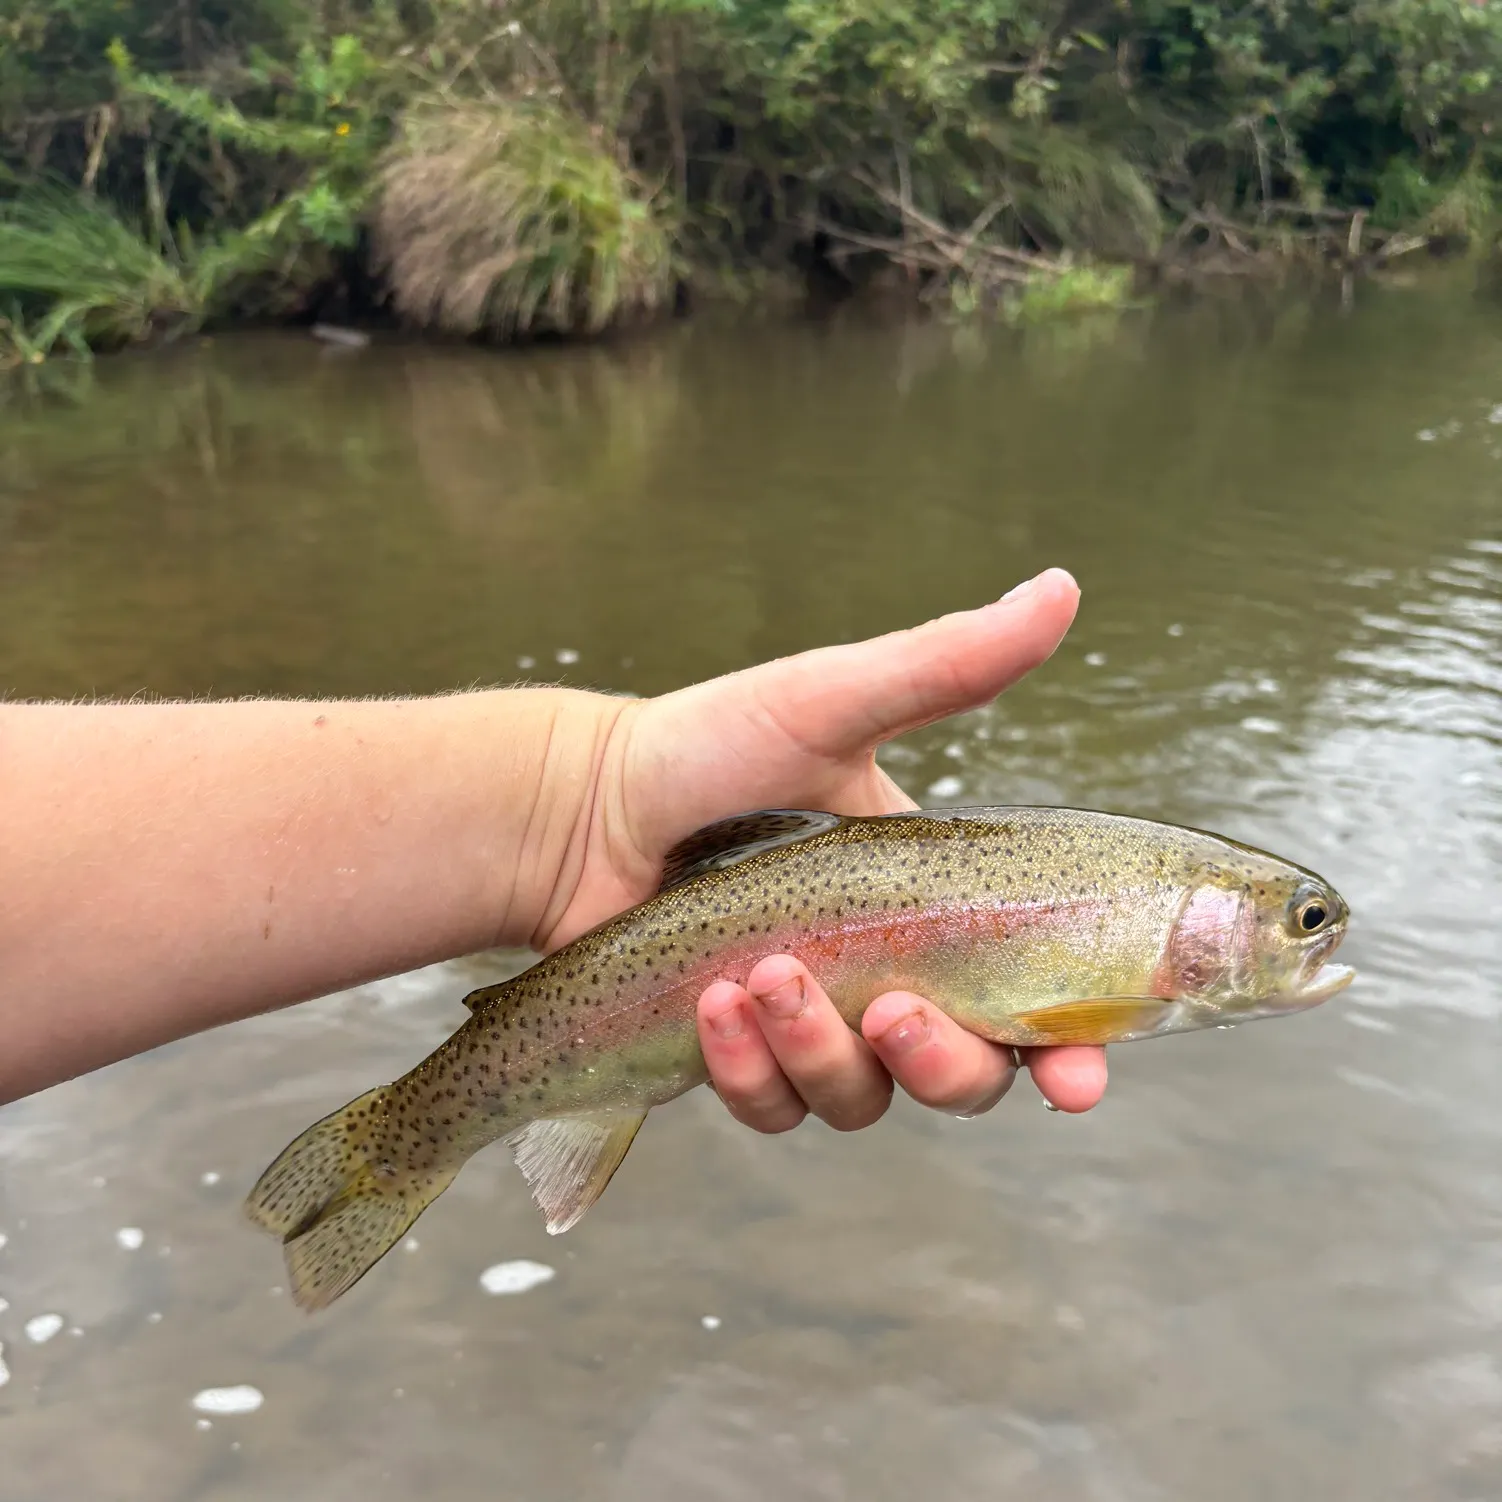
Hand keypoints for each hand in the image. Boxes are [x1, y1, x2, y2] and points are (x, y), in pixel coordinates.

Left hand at [548, 568, 1106, 1125]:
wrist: (583, 809)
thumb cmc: (709, 746)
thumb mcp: (832, 702)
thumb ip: (947, 664)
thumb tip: (1061, 586)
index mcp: (930, 906)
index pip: (1027, 998)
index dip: (1067, 1050)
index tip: (1079, 1075)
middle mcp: (883, 975)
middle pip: (962, 1077)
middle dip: (944, 1064)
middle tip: (893, 1010)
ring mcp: (810, 1027)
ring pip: (861, 1099)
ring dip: (820, 1054)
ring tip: (758, 975)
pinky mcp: (736, 1060)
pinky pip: (769, 1105)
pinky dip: (747, 1070)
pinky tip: (711, 1007)